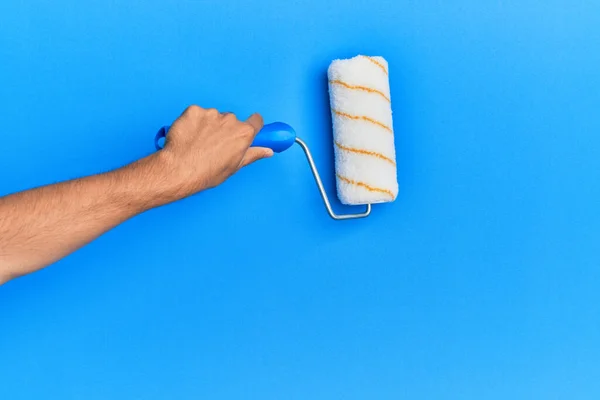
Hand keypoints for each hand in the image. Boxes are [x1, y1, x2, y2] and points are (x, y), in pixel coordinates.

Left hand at [153, 105, 272, 201]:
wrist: (179, 169)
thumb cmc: (207, 172)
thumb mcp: (235, 166)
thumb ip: (253, 154)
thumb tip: (268, 151)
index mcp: (243, 133)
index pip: (256, 120)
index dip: (252, 126)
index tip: (246, 131)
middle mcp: (230, 120)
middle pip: (232, 120)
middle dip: (225, 129)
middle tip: (214, 145)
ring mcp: (211, 113)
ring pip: (213, 116)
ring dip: (208, 125)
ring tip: (198, 143)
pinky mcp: (193, 110)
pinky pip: (197, 113)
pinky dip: (193, 122)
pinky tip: (189, 136)